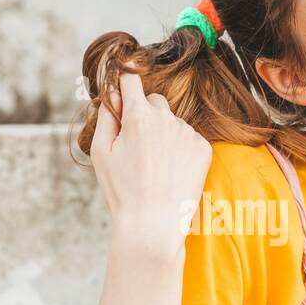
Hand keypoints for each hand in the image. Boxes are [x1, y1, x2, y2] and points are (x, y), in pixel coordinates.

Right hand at [89, 71, 212, 253]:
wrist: (153, 224)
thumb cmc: (122, 190)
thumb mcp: (101, 152)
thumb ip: (106, 115)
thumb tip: (112, 91)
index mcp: (138, 115)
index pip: (131, 80)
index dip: (124, 85)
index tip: (123, 92)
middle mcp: (166, 118)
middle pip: (154, 101)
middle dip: (144, 115)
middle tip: (136, 147)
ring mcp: (188, 133)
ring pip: (172, 123)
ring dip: (163, 135)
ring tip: (154, 167)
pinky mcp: (204, 149)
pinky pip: (189, 139)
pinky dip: (180, 150)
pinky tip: (171, 172)